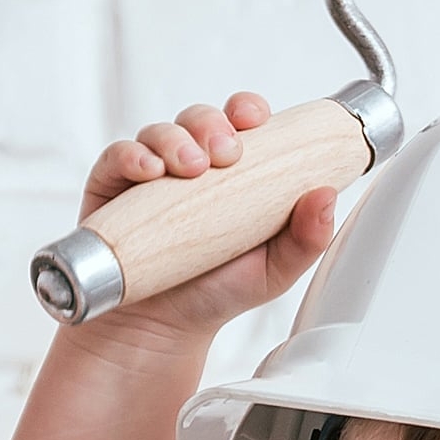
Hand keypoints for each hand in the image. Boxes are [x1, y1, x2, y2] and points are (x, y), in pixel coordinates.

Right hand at [76, 91, 344, 349]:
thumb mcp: (274, 271)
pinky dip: (133, 156)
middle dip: (213, 124)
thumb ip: (306, 238)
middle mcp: (192, 165)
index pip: (241, 122)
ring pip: (161, 132)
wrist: (162, 330)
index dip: (247, 110)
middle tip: (225, 153)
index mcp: (235, 171)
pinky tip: (148, 172)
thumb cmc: (218, 292)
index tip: (255, 119)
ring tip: (190, 169)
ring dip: (176, 140)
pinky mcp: (112, 188)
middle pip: (200, 118)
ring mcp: (151, 174)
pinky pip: (118, 156)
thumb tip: (326, 196)